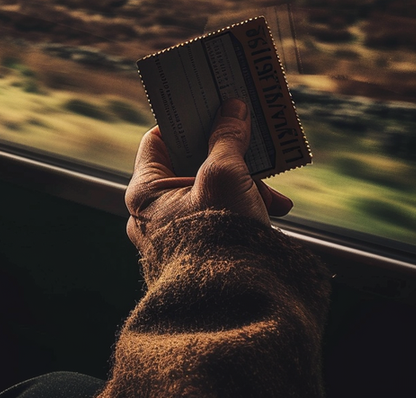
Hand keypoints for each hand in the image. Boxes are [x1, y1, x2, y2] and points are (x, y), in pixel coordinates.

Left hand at [126, 98, 292, 250]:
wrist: (237, 307)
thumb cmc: (220, 237)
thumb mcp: (225, 176)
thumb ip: (227, 138)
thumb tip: (232, 108)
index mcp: (144, 193)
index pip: (156, 141)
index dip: (183, 122)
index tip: (210, 110)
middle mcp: (151, 214)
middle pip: (186, 165)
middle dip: (225, 156)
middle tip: (249, 145)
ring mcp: (172, 235)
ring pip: (206, 192)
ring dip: (241, 184)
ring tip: (272, 193)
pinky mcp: (194, 251)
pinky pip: (215, 217)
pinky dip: (240, 209)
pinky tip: (271, 211)